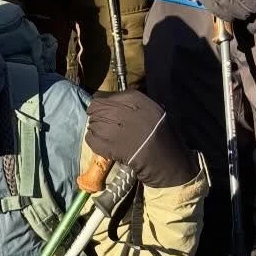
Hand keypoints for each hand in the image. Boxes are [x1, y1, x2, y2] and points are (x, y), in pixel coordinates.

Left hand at [84, 89, 199, 187]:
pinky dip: (94, 140)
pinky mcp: (106, 145)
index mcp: (134, 100)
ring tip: (105, 133)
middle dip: (96, 113)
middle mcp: (120, 111)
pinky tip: (103, 144)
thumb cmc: (163, 134)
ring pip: (91, 122)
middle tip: (101, 120)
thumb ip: (135, 102)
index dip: (104, 102)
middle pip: (95, 107)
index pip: (105, 96)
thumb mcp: (155, 110)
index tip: (106, 108)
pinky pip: (90, 138)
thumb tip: (115, 100)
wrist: (165, 160)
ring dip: (95, 127)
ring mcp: (111, 128)